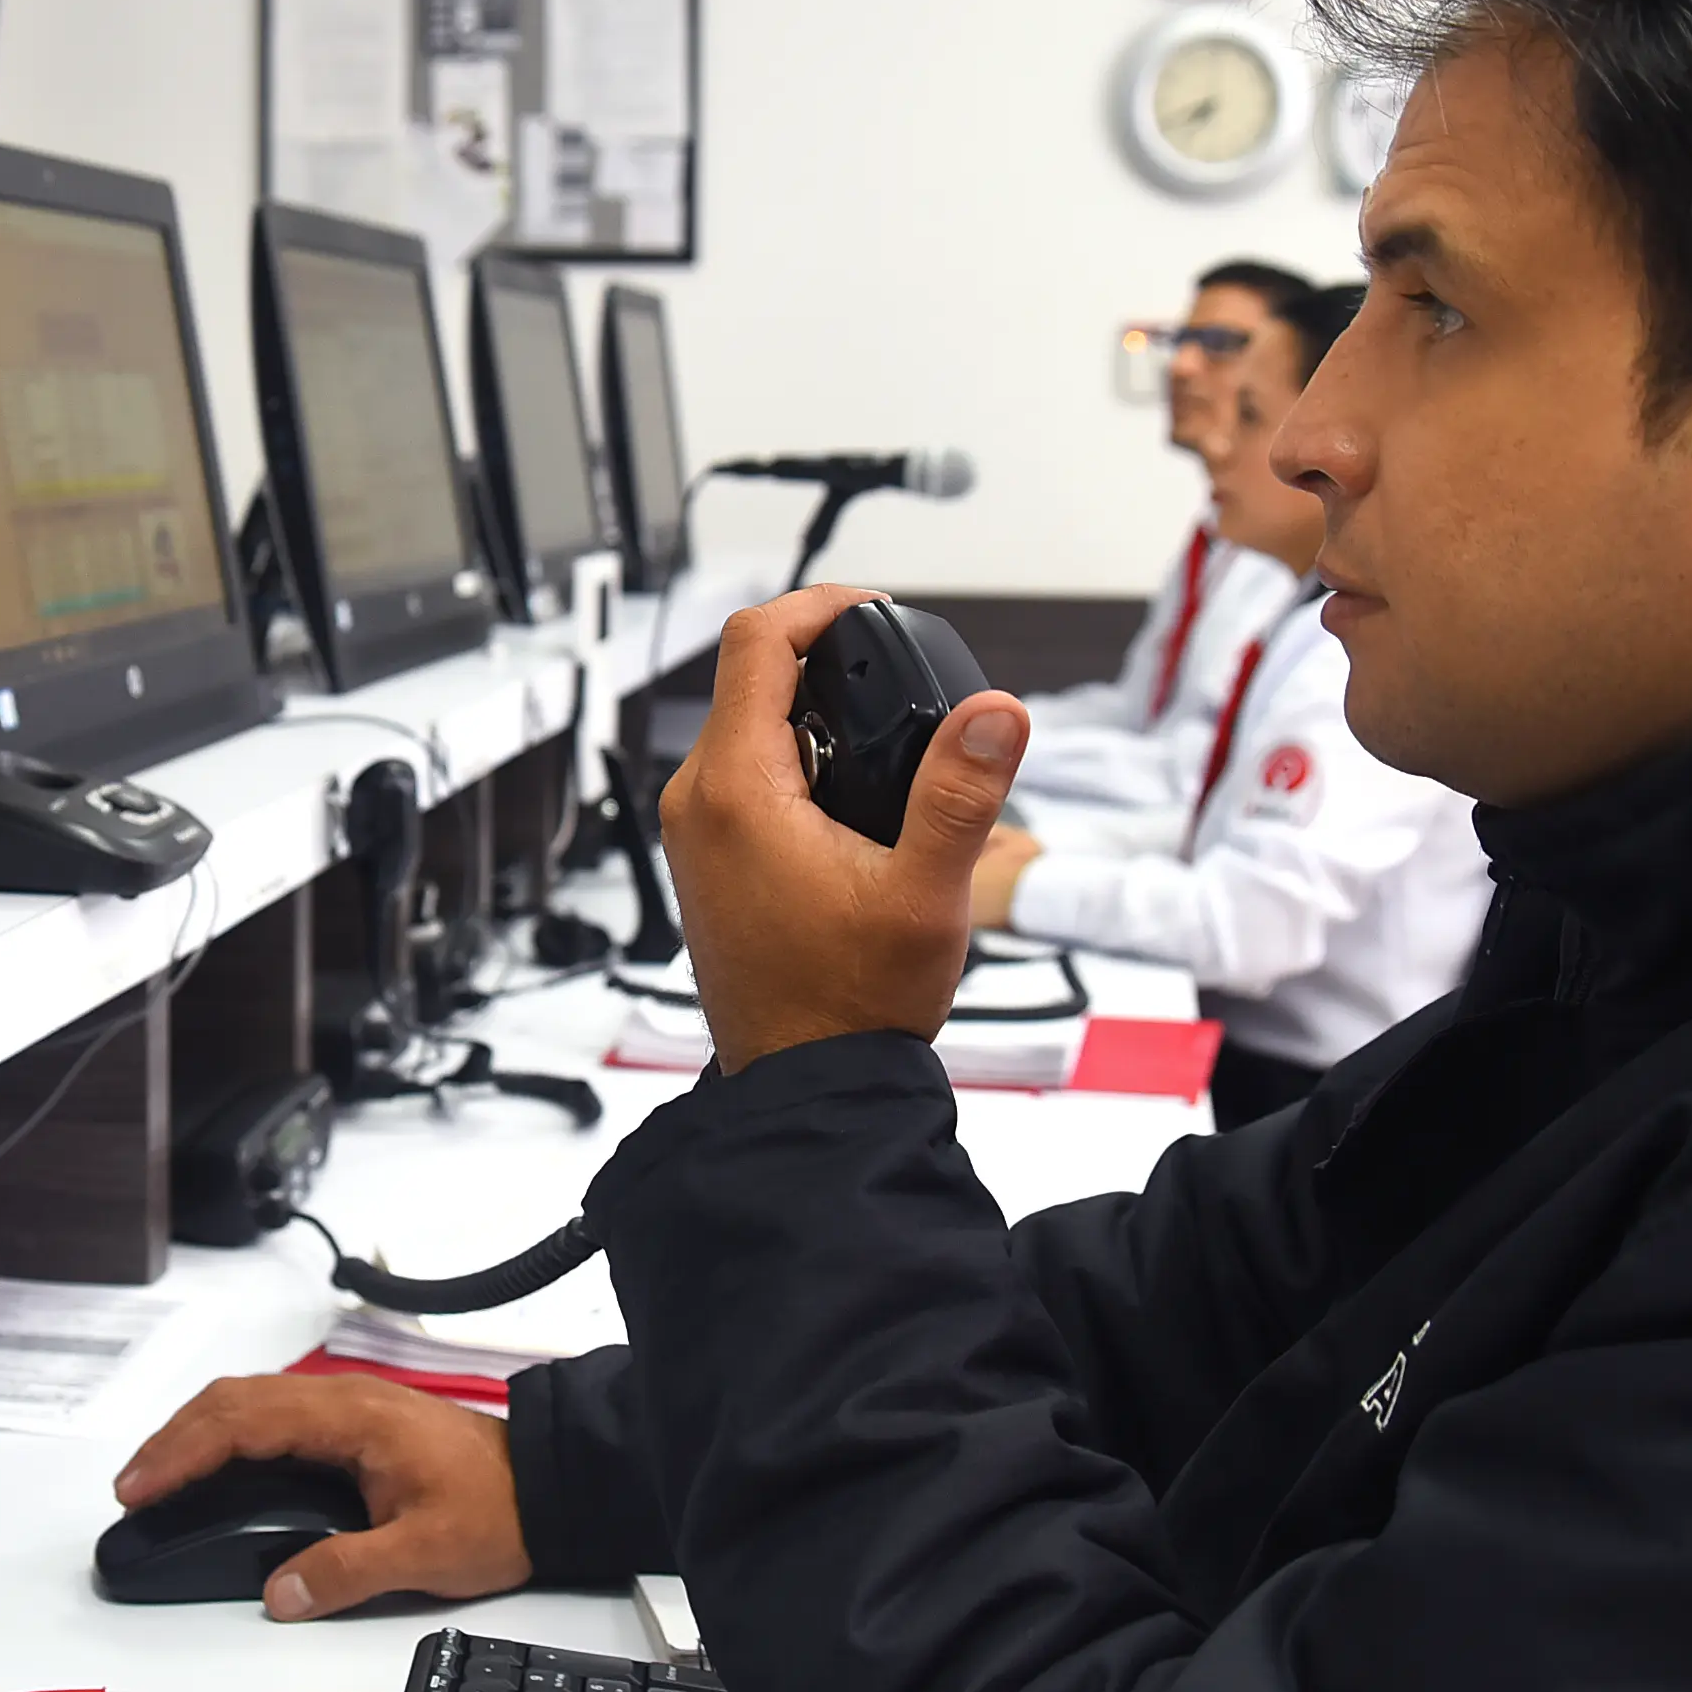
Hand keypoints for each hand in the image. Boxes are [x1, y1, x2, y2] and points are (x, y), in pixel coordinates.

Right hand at [114, 1373, 529, 1618]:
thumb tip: (280, 1593)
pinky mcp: (353, 1424)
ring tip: (156, 1480)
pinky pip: (273, 1415)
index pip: (243, 1422)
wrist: (549, 1484)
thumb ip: (348, 1573)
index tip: (140, 1487)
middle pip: (233, 1401)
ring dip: (196, 1434)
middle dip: (172, 1441)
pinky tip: (213, 1466)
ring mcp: (347, 1406)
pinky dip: (228, 1435)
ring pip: (249, 1402)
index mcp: (352, 1419)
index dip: (182, 1453)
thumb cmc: (500, 1509)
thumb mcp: (426, 1555)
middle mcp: (343, 1400)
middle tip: (131, 1489)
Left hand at [656, 585, 1031, 1074]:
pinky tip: (852, 796)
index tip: (876, 610)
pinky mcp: (707, 860)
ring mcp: (694, 833)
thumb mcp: (927, 893)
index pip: (755, 643)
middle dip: (825, 663)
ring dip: (812, 714)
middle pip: (749, 680)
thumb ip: (961, 794)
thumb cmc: (850, 1003)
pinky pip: (741, 776)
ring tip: (887, 738)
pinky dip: (793, 760)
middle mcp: (697, 802)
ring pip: (745, 729)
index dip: (818, 607)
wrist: (808, 1084)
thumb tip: (997, 711)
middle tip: (897, 674)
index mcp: (735, 790)